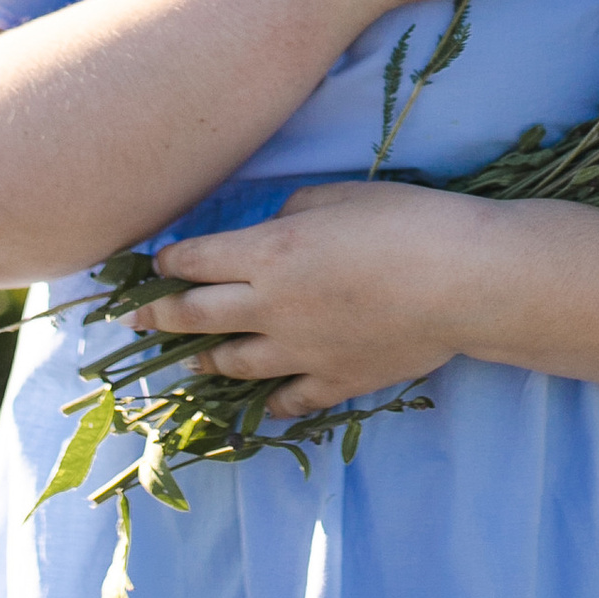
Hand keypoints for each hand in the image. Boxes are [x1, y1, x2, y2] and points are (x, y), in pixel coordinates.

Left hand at [135, 181, 498, 416]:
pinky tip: (263, 403)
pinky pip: (289, 400)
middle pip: (197, 316)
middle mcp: (271, 309)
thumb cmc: (406, 222)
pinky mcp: (335, 382)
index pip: (195, 260)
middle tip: (134, 320)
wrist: (464, 283)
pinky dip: (271, 401)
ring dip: (202, 359)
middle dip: (158, 316)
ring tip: (186, 360)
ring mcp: (300, 353)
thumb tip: (278, 226)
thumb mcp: (340, 195)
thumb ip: (293, 210)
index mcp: (267, 255)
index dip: (167, 262)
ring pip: (233, 363)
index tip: (155, 264)